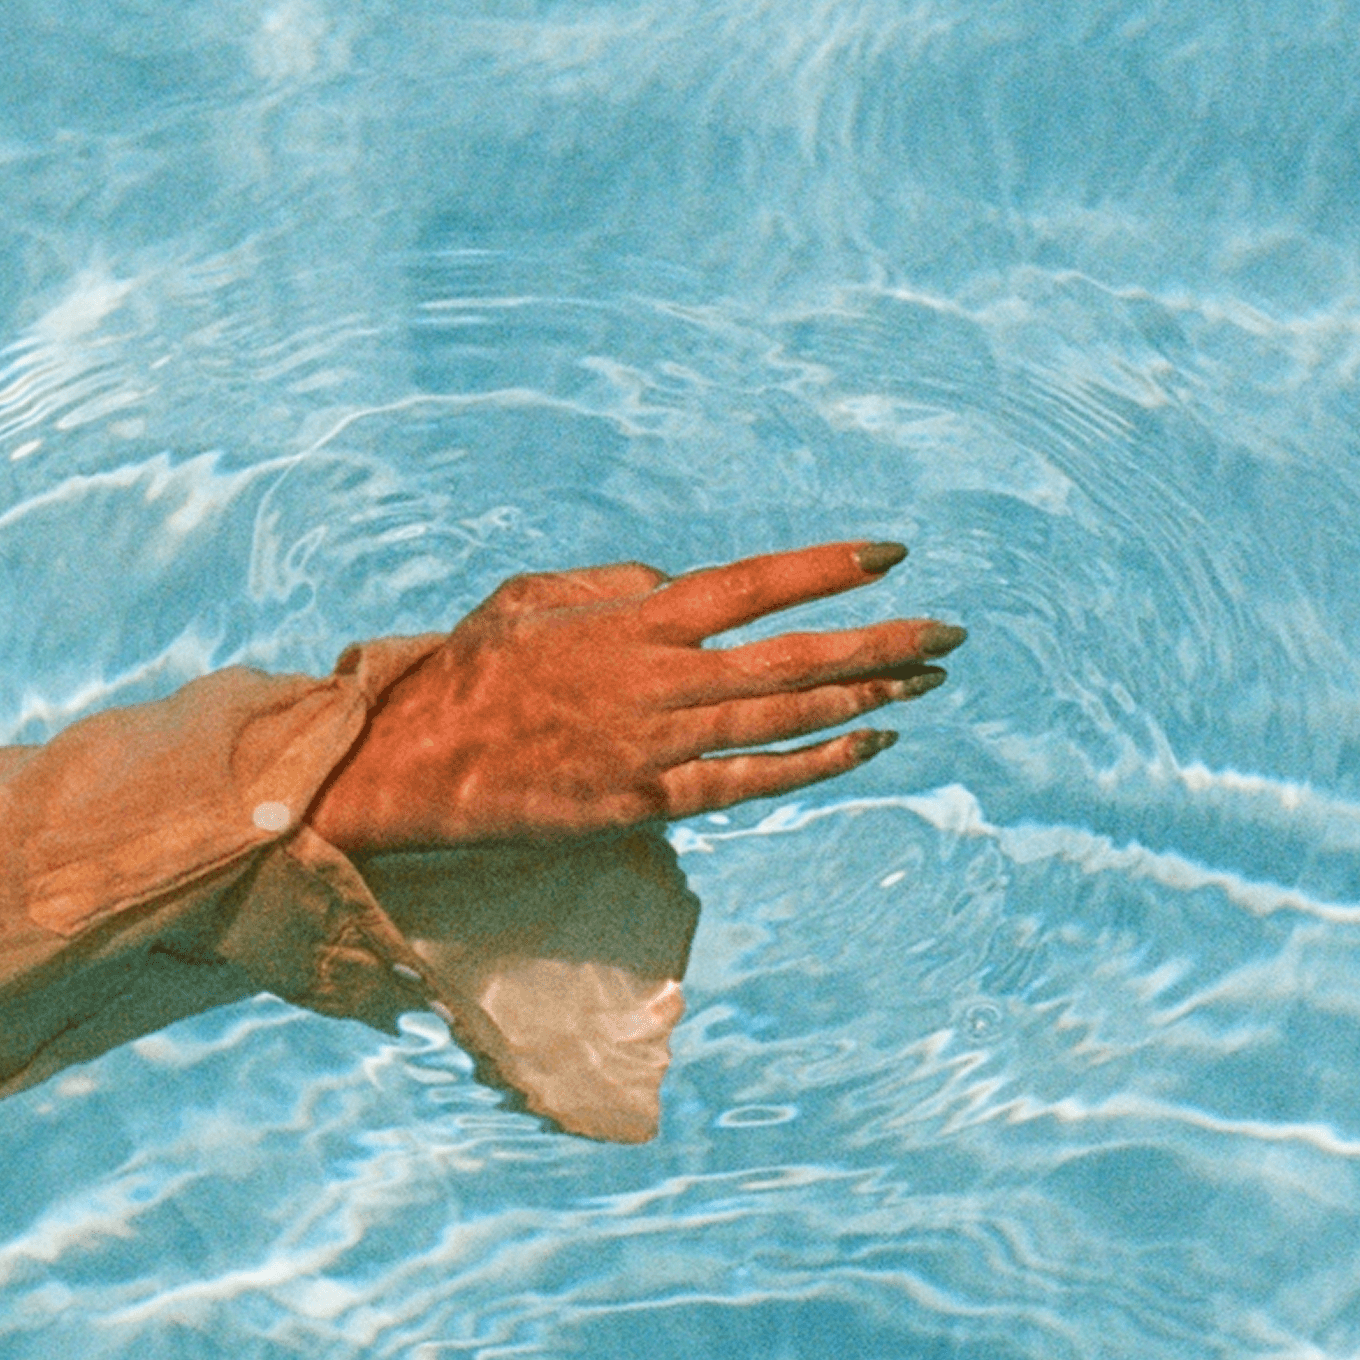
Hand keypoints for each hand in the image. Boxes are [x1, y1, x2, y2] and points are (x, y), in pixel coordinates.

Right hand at [305, 539, 963, 855]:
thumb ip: (612, 583)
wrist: (410, 766)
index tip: (891, 553)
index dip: (828, 568)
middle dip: (881, 641)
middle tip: (949, 632)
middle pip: (794, 656)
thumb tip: (674, 580)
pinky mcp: (645, 805)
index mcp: (631, 620)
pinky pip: (750, 784)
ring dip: (866, 699)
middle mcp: (657, 679)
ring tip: (925, 682)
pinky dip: (815, 764)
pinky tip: (868, 746)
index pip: (752, 585)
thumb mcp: (530, 597)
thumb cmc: (463, 676)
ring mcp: (656, 747)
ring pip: (785, 718)